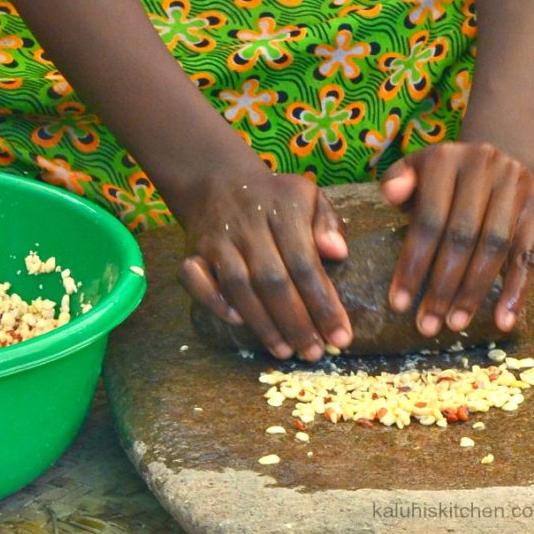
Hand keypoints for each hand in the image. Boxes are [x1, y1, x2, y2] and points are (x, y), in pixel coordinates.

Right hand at [175, 160, 352, 359]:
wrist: (219, 180)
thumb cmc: (275, 198)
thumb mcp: (310, 198)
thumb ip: (328, 224)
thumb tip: (338, 253)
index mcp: (283, 208)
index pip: (304, 262)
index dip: (322, 303)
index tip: (341, 336)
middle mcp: (248, 223)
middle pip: (272, 280)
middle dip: (296, 322)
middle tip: (314, 352)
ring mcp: (217, 238)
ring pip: (238, 286)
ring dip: (262, 324)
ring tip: (286, 350)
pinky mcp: (193, 251)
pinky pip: (196, 280)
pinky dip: (215, 302)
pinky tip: (238, 323)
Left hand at [384, 141, 533, 338]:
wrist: (502, 154)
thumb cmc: (447, 178)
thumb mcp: (416, 170)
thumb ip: (397, 182)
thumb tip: (391, 194)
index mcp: (446, 158)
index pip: (428, 219)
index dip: (413, 264)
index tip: (399, 304)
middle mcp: (484, 166)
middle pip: (462, 236)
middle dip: (442, 286)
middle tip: (427, 325)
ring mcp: (515, 185)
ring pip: (495, 247)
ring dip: (474, 292)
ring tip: (456, 323)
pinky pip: (528, 254)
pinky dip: (517, 291)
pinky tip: (503, 321)